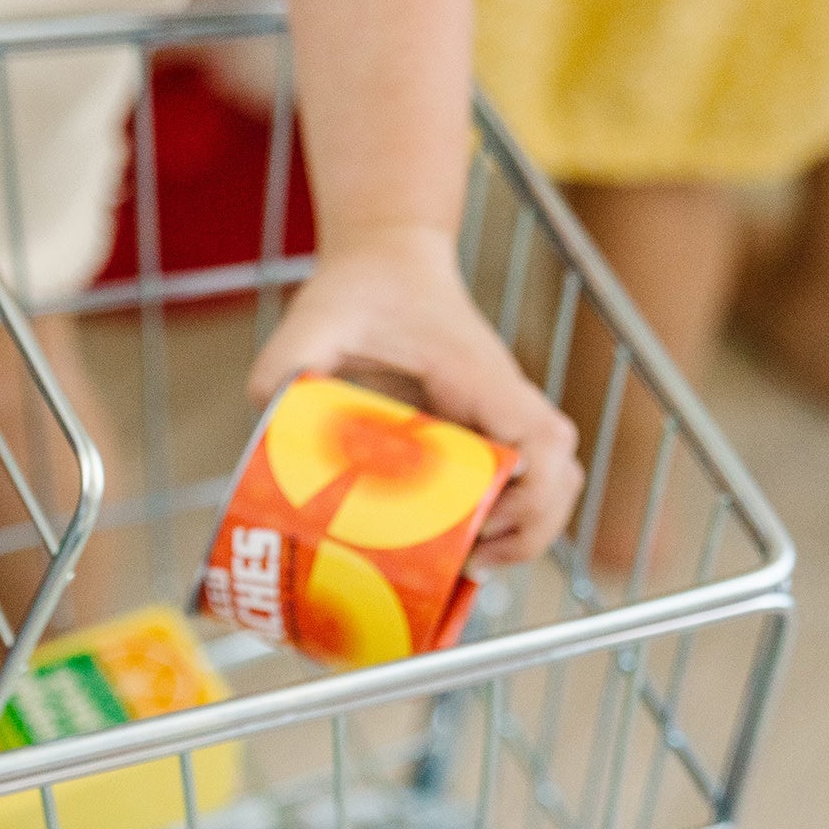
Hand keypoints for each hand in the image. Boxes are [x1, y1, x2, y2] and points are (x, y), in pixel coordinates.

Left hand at [249, 226, 582, 565]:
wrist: (387, 263)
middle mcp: (501, 399)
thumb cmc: (360, 289)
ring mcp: (497, 416)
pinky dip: (505, 520)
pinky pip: (519, 481)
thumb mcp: (313, 321)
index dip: (531, 496)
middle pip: (560, 475)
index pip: (541, 439)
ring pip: (550, 482)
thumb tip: (268, 419)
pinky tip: (457, 547)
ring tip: (467, 566)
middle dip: (528, 532)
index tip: (485, 531)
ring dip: (523, 532)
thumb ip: (284, 364)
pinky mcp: (482, 430)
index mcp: (478, 376)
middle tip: (468, 566)